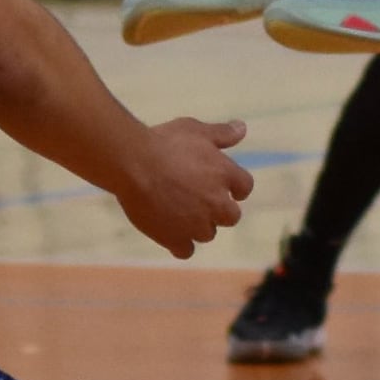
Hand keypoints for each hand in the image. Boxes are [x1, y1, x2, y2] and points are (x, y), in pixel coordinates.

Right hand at [116, 114, 253, 256]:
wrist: (134, 165)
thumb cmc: (165, 143)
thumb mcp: (197, 130)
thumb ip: (222, 133)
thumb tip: (242, 128)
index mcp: (226, 175)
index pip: (245, 188)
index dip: (234, 188)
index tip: (223, 186)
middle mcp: (217, 203)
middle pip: (231, 216)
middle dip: (219, 211)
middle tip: (199, 202)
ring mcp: (197, 223)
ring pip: (208, 234)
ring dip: (198, 226)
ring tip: (179, 214)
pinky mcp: (175, 238)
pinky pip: (186, 250)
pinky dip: (180, 245)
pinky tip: (170, 233)